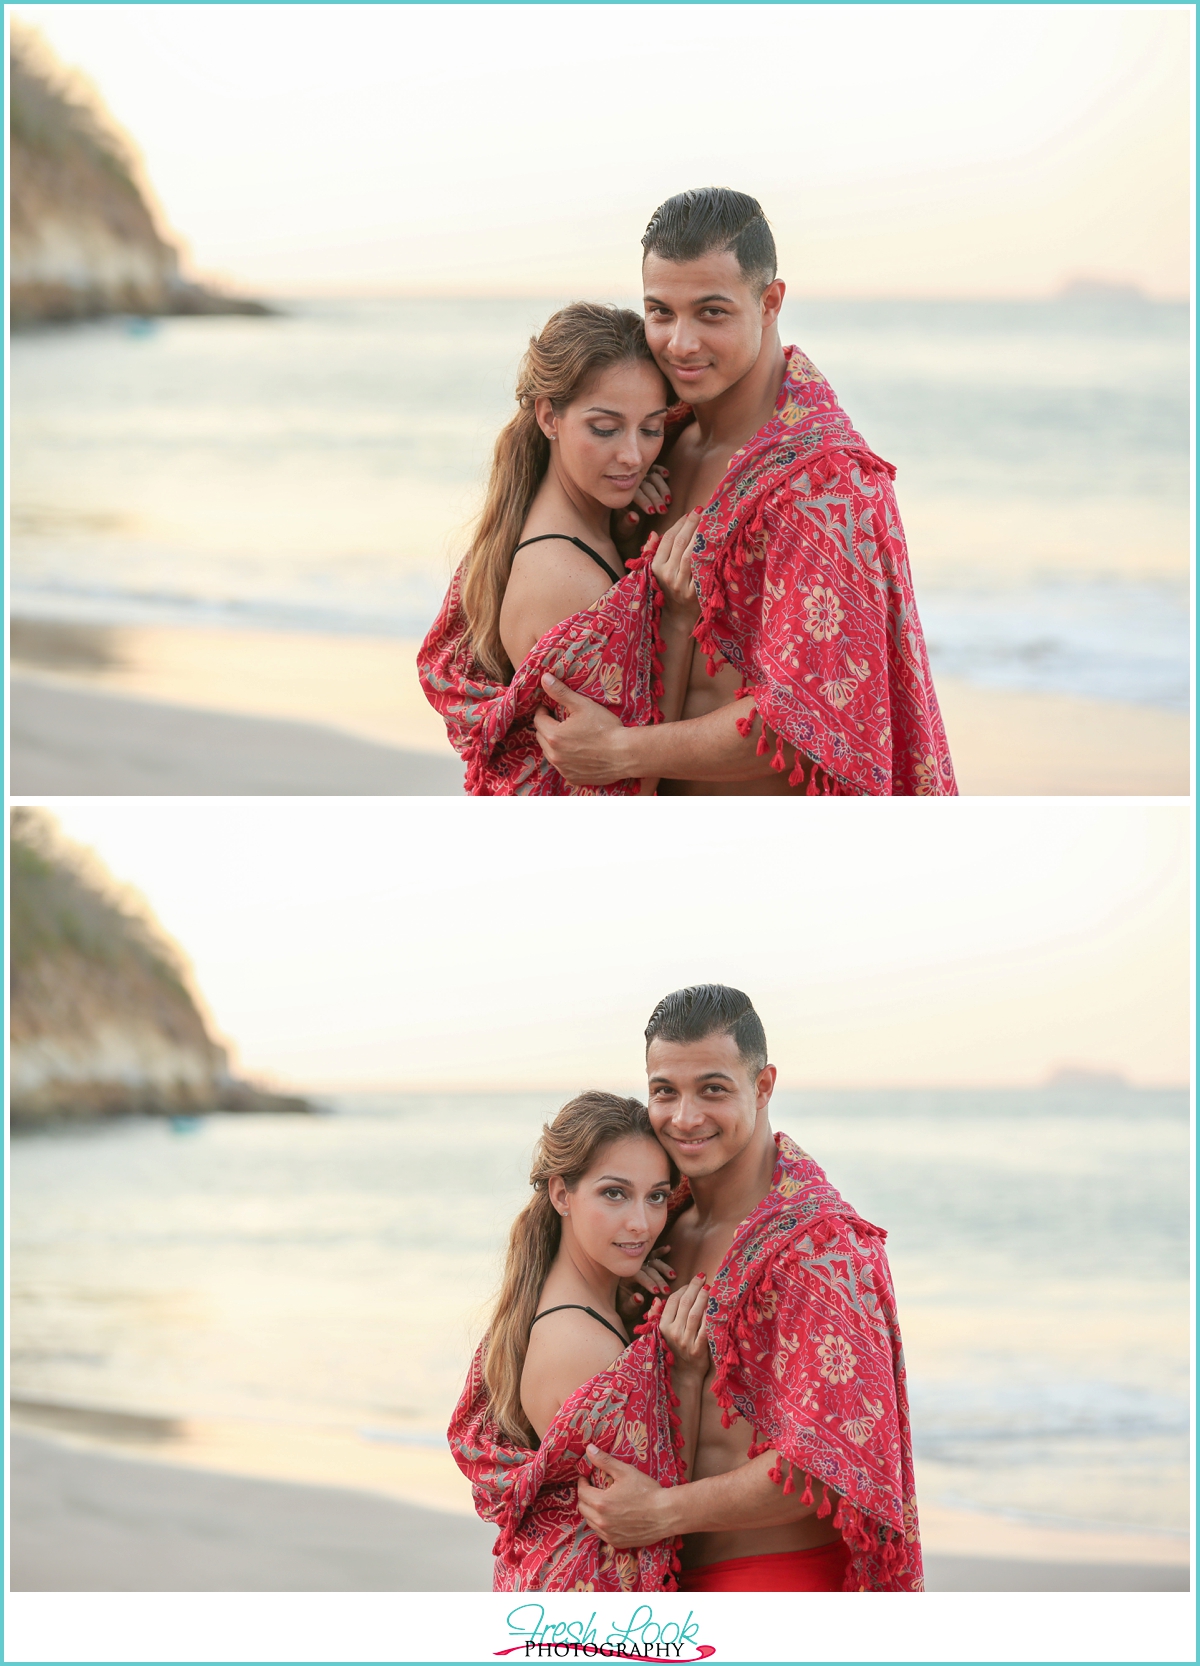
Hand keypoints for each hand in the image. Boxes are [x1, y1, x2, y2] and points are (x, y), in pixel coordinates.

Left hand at [532, 673, 632, 785]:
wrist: (625, 754)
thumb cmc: (606, 728)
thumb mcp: (583, 705)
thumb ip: (561, 692)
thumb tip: (544, 678)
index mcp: (553, 736)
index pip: (538, 720)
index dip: (544, 710)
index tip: (552, 707)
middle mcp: (554, 756)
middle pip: (541, 737)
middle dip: (548, 727)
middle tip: (562, 720)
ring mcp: (563, 769)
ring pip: (550, 753)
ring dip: (555, 744)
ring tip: (570, 735)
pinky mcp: (573, 778)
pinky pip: (562, 766)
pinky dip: (565, 758)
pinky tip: (578, 751)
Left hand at [577, 1446, 671, 1548]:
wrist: (666, 1514)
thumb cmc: (646, 1491)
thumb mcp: (625, 1471)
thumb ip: (604, 1461)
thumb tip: (588, 1449)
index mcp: (601, 1503)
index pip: (581, 1492)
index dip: (582, 1482)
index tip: (586, 1477)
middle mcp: (602, 1522)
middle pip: (582, 1508)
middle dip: (585, 1496)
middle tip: (593, 1488)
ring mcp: (609, 1535)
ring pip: (590, 1522)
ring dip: (591, 1511)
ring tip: (601, 1502)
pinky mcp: (617, 1542)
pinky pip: (601, 1533)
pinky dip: (601, 1524)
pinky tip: (610, 1516)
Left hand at [616, 465, 670, 539]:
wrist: (622, 520)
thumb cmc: (623, 525)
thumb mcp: (623, 528)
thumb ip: (627, 523)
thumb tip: (634, 517)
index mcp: (623, 495)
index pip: (634, 494)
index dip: (644, 502)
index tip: (652, 511)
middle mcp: (631, 484)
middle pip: (645, 486)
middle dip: (655, 498)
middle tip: (663, 510)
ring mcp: (640, 477)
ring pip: (653, 477)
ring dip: (662, 488)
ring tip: (669, 501)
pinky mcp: (647, 472)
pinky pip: (654, 468)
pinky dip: (660, 470)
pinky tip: (666, 475)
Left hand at [619, 1245, 674, 1320]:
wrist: (625, 1305)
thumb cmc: (626, 1308)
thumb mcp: (627, 1310)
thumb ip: (632, 1304)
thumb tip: (639, 1297)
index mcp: (626, 1278)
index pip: (638, 1276)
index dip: (648, 1283)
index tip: (656, 1291)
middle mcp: (634, 1269)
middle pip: (648, 1270)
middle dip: (658, 1280)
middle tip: (667, 1290)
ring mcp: (641, 1265)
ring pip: (653, 1262)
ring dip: (664, 1268)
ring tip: (673, 1275)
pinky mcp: (647, 1264)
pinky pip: (653, 1255)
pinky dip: (660, 1251)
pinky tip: (669, 1248)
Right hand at [649, 509, 700, 623]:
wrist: (679, 617)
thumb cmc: (667, 590)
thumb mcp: (655, 572)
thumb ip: (652, 552)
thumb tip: (653, 533)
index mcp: (656, 568)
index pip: (667, 539)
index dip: (679, 524)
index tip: (688, 513)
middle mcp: (668, 575)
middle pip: (680, 542)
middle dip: (692, 524)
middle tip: (702, 511)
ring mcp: (682, 584)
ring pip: (692, 553)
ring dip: (701, 534)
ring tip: (709, 521)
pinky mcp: (696, 591)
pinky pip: (703, 567)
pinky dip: (709, 552)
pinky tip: (715, 542)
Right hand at [658, 1274, 708, 1378]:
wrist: (684, 1374)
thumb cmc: (673, 1350)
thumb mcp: (661, 1334)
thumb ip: (657, 1315)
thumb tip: (657, 1298)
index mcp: (663, 1327)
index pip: (672, 1301)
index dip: (682, 1289)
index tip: (692, 1281)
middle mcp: (673, 1333)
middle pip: (684, 1304)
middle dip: (694, 1287)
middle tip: (702, 1276)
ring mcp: (685, 1341)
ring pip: (695, 1314)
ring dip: (703, 1298)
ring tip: (709, 1287)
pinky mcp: (698, 1349)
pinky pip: (705, 1328)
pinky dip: (710, 1315)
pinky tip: (716, 1306)